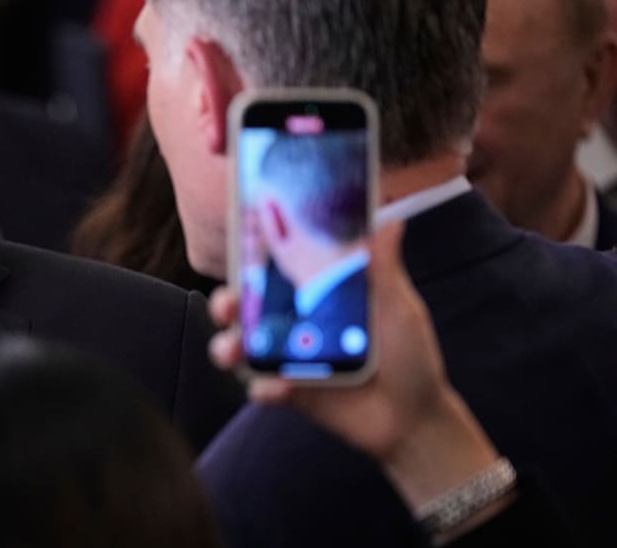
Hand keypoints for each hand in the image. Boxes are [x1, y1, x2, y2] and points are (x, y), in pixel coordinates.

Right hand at [208, 221, 501, 512]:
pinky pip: (263, 388)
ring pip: (243, 346)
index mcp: (318, 296)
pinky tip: (276, 389)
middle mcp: (295, 324)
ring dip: (227, 345)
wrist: (415, 419)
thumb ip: (384, 270)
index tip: (239, 244)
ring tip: (232, 349)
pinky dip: (264, 388)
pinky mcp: (290, 393)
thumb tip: (391, 221)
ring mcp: (289, 359)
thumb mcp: (399, 309)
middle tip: (228, 303)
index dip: (251, 258)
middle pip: (247, 306)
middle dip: (226, 302)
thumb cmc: (411, 357)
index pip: (276, 271)